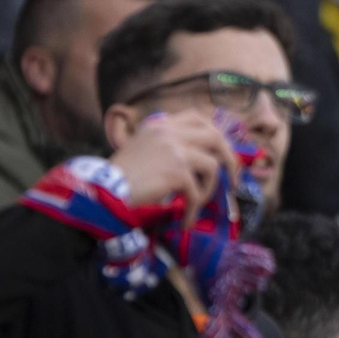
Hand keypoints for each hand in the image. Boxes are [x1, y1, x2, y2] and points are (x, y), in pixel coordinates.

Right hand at [109, 110, 239, 224]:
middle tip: (233, 180)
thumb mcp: (142, 148)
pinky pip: (198, 191)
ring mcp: (175, 149)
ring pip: (213, 165)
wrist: (105, 190)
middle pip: (215, 136)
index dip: (215, 134)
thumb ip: (167, 146)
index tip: (221, 152)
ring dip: (210, 188)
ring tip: (197, 202)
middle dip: (230, 159)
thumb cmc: (121, 176)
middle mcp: (169, 131)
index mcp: (160, 124)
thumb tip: (202, 159)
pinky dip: (194, 207)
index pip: (198, 117)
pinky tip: (185, 219)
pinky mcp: (177, 171)